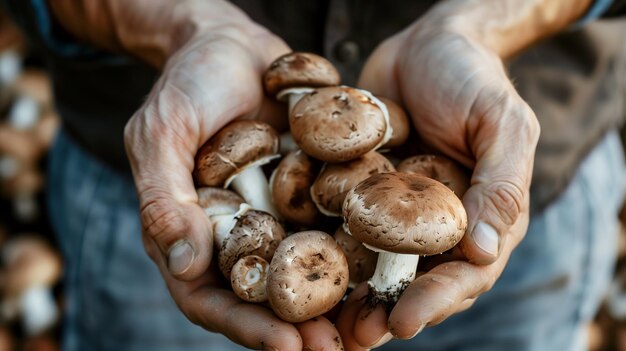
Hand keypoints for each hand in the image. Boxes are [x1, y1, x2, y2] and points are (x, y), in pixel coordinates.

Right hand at [124, 24, 342, 349]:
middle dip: (299, 327)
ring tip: (370, 324)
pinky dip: (357, 249)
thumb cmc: (186, 86)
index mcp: (193, 236)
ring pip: (306, 271)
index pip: (211, 298)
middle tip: (337, 349)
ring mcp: (276, 216)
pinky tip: (390, 265)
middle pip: (265, 297)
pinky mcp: (310, 192)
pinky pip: (333, 226)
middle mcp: (239, 235)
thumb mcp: (162, 135)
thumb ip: (164, 197)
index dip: (246, 326)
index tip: (287, 345)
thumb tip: (182, 263)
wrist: (230, 46)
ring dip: (335, 301)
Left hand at [336, 18, 539, 348]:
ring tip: (320, 323)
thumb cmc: (474, 79)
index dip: (434, 302)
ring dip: (347, 297)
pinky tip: (295, 267)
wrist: (426, 45)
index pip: (461, 273)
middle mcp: (433, 225)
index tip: (402, 322)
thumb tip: (483, 252)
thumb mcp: (502, 124)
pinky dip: (321, 249)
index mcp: (478, 220)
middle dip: (383, 311)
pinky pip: (339, 225)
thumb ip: (502, 186)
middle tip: (352, 338)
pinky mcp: (357, 191)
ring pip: (371, 264)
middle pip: (412, 282)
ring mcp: (392, 212)